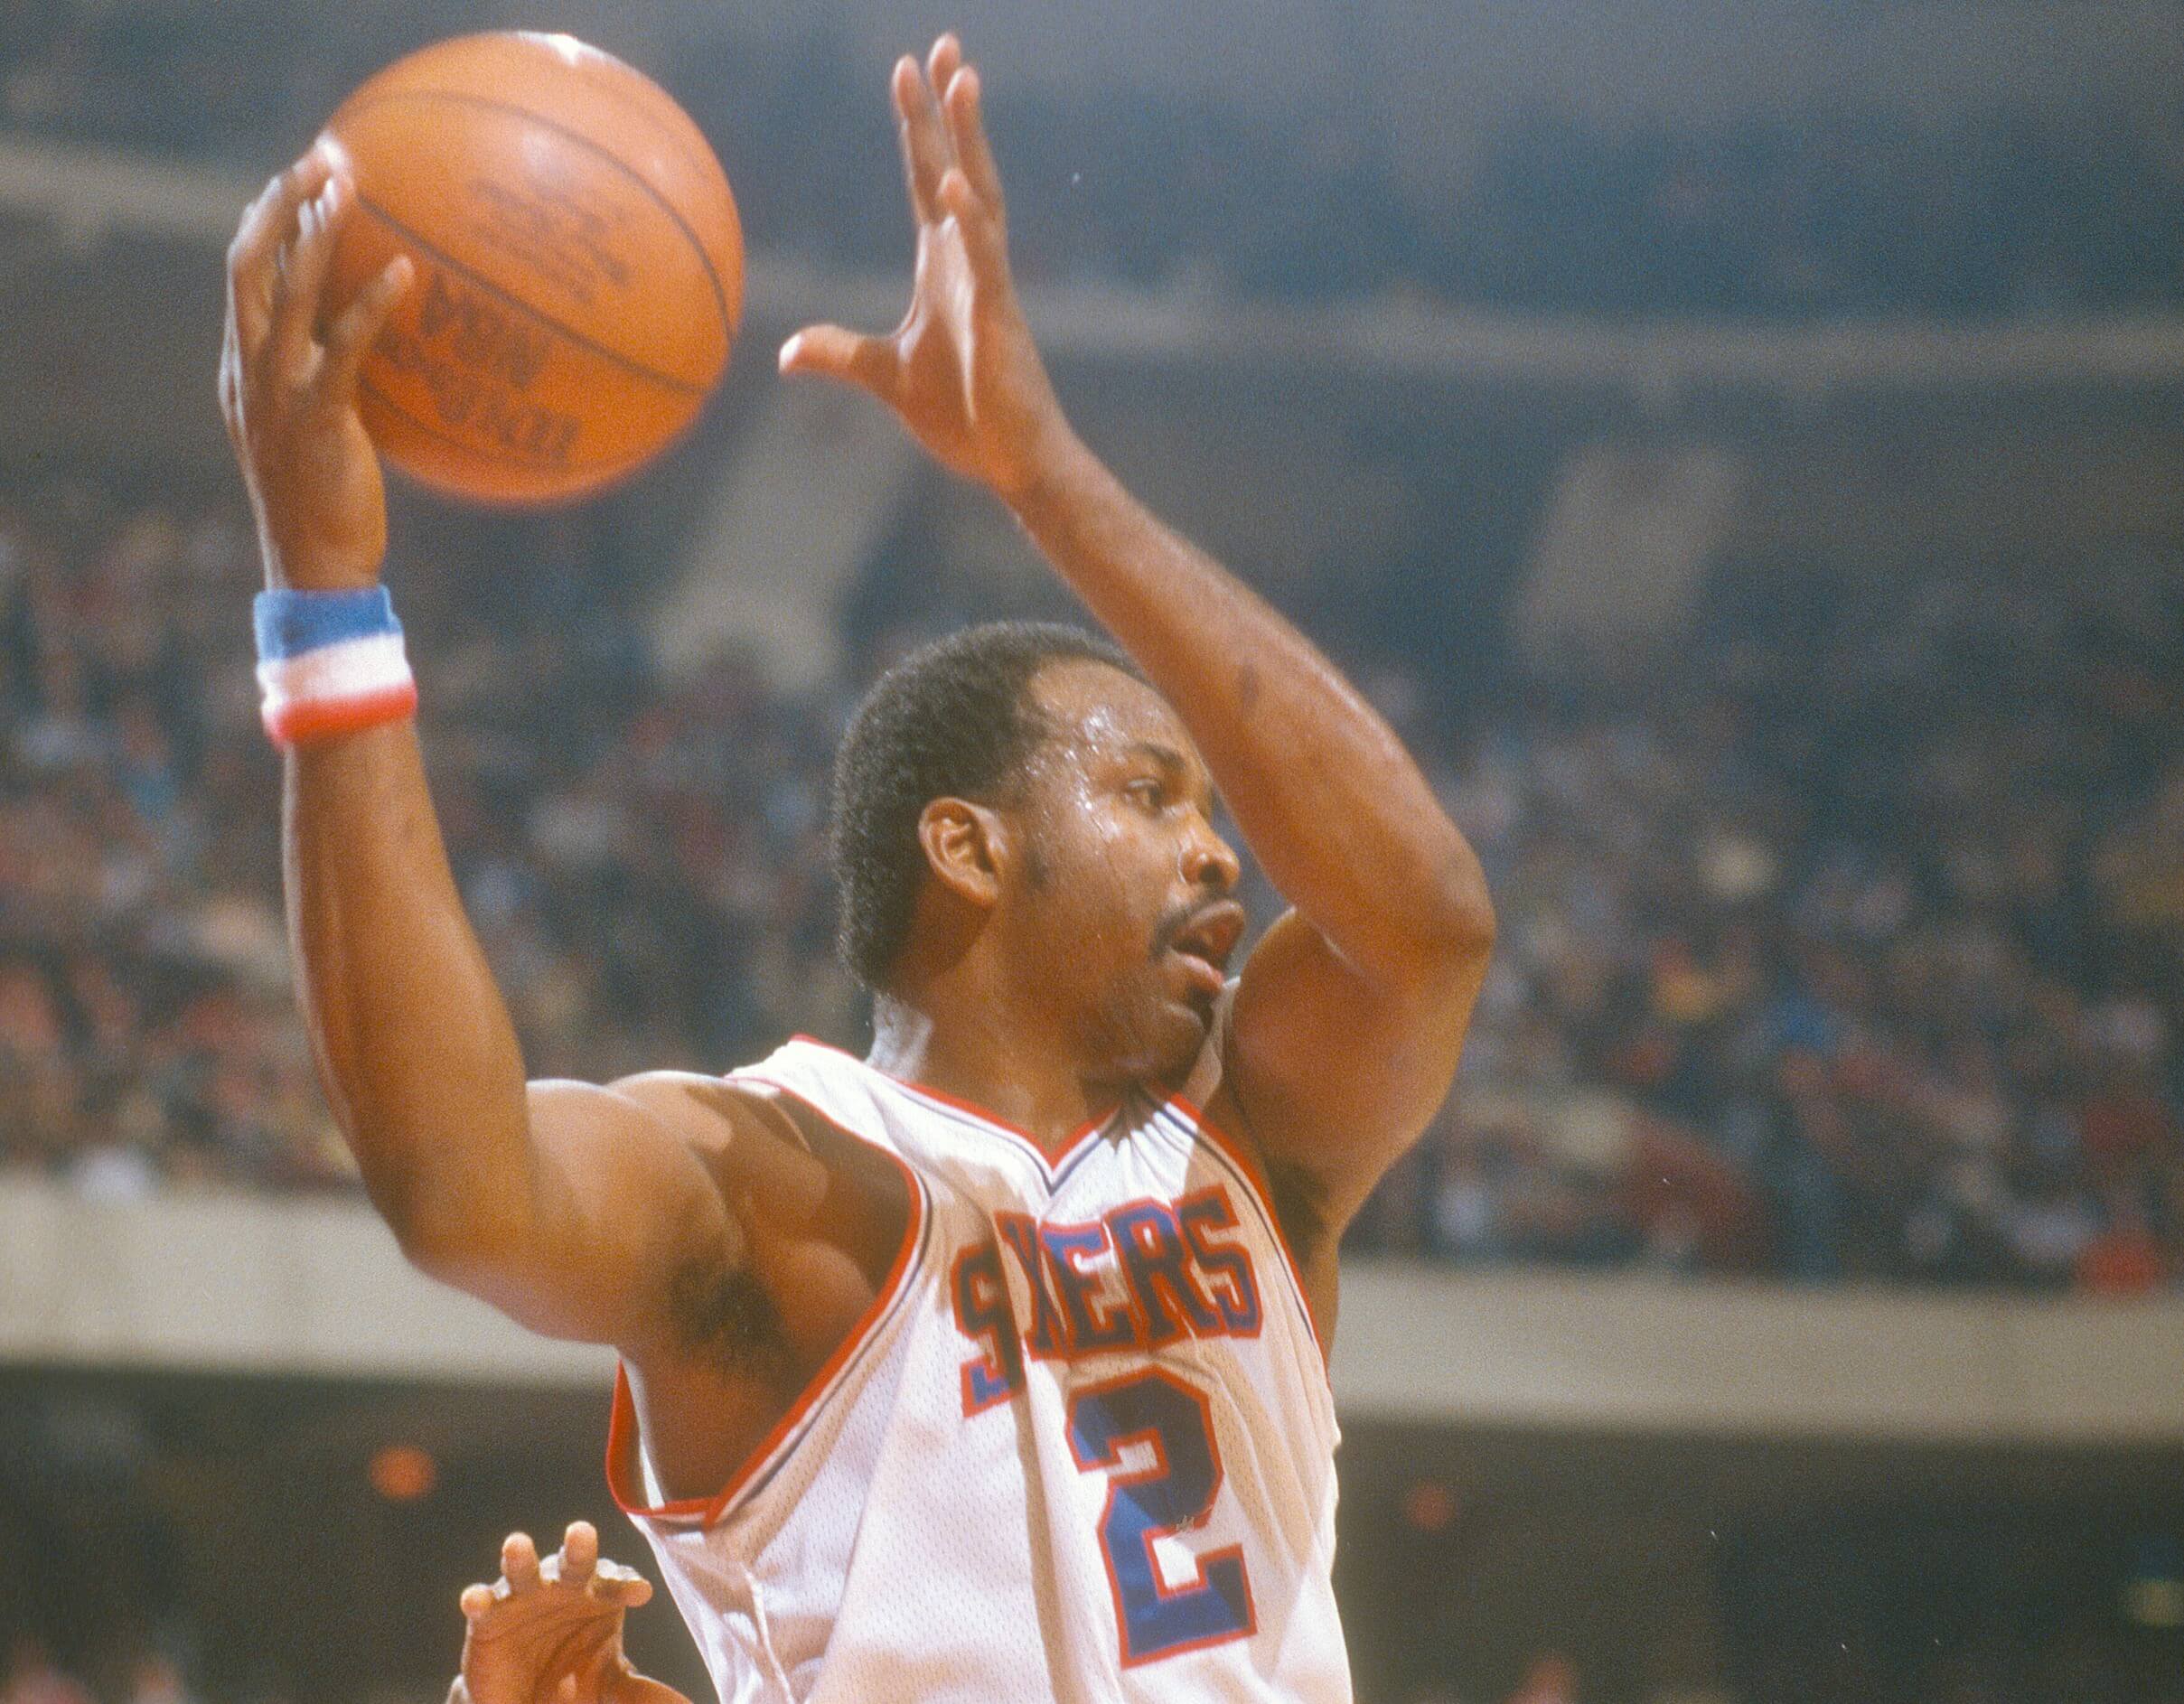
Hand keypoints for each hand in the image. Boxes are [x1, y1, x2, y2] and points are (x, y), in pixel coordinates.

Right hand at [219, 142, 413, 590]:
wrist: (316, 568)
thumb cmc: (332, 504)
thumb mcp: (322, 431)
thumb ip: (333, 382)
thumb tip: (382, 347)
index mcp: (243, 368)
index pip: (243, 276)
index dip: (267, 222)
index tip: (302, 179)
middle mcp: (248, 370)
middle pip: (247, 264)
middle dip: (279, 203)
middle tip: (323, 155)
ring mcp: (275, 392)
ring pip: (283, 291)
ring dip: (313, 232)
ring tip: (348, 185)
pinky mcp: (315, 417)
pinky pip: (342, 346)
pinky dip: (370, 303)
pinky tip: (404, 271)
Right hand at [456, 1522, 677, 1703]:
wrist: (525, 1698)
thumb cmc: (576, 1676)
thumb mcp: (608, 1686)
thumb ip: (637, 1692)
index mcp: (599, 1595)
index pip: (616, 1583)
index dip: (626, 1584)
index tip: (641, 1593)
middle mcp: (562, 1586)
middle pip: (574, 1563)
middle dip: (578, 1549)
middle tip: (582, 1533)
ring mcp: (524, 1598)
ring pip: (523, 1571)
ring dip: (521, 1558)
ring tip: (516, 1544)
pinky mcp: (488, 1618)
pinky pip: (483, 1603)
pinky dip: (479, 1598)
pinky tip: (475, 1599)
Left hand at [779, 35, 1073, 501]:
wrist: (1012, 464)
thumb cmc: (964, 418)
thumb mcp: (884, 378)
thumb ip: (839, 354)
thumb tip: (786, 353)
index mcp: (944, 266)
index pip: (926, 180)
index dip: (916, 126)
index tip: (907, 68)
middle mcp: (971, 262)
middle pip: (958, 166)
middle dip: (948, 107)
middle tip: (943, 43)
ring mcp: (990, 286)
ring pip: (981, 196)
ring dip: (969, 139)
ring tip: (962, 80)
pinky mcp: (1001, 322)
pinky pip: (987, 262)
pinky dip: (972, 222)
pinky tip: (955, 185)